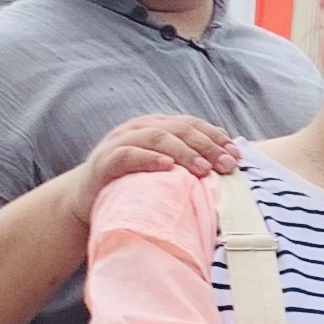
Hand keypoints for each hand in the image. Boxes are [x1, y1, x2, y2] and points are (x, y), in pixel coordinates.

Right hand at [59, 114, 239, 238]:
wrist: (86, 198)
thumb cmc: (132, 184)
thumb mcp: (162, 168)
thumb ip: (187, 159)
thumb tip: (227, 160)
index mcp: (156, 125)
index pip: (191, 124)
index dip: (215, 137)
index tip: (237, 155)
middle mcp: (139, 128)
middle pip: (179, 129)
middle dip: (207, 146)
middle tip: (228, 165)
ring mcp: (120, 141)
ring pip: (157, 137)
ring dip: (184, 152)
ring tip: (204, 168)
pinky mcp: (104, 161)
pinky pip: (128, 155)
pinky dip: (149, 159)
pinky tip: (167, 167)